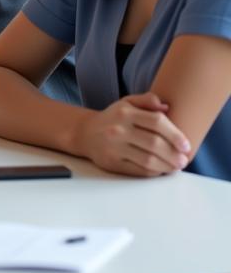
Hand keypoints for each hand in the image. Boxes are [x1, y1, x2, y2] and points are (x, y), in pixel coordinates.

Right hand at [74, 92, 191, 176]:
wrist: (85, 133)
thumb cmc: (113, 118)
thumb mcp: (126, 103)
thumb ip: (146, 100)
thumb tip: (166, 107)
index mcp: (125, 112)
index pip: (156, 121)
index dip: (175, 134)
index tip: (186, 145)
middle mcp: (118, 128)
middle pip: (154, 143)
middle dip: (174, 154)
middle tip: (184, 160)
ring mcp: (114, 147)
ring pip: (148, 159)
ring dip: (167, 166)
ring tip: (175, 167)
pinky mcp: (112, 162)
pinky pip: (139, 170)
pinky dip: (154, 171)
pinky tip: (160, 170)